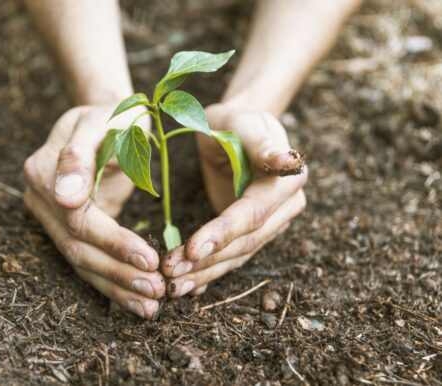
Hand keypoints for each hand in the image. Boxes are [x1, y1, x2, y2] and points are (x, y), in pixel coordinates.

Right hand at [23, 105, 164, 317]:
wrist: (108, 119)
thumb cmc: (113, 116)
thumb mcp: (102, 122)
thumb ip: (80, 155)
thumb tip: (65, 198)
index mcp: (44, 171)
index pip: (78, 219)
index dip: (113, 242)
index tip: (150, 259)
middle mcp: (41, 199)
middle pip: (78, 248)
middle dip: (119, 273)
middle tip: (157, 291)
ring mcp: (52, 217)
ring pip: (82, 262)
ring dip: (117, 287)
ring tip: (151, 305)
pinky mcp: (70, 229)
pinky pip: (89, 261)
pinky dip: (113, 283)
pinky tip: (137, 300)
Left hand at [161, 103, 307, 296]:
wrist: (235, 130)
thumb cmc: (234, 122)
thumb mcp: (242, 123)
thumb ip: (262, 143)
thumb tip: (290, 162)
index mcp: (286, 182)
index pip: (252, 213)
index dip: (223, 232)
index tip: (191, 249)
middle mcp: (284, 208)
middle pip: (246, 242)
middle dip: (208, 260)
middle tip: (169, 273)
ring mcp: (270, 223)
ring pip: (238, 255)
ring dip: (205, 273)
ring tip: (173, 287)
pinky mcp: (252, 232)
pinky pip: (233, 256)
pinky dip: (210, 272)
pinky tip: (188, 286)